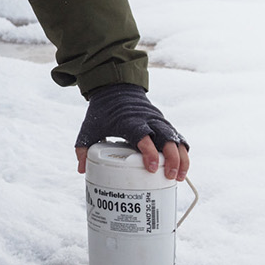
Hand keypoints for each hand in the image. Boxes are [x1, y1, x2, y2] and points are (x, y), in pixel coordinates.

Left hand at [73, 83, 189, 180]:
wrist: (116, 87)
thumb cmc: (103, 110)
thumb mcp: (89, 127)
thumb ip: (83, 147)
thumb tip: (82, 170)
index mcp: (129, 121)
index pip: (144, 137)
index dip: (150, 152)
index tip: (152, 168)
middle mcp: (148, 120)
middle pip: (167, 139)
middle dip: (173, 159)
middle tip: (170, 177)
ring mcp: (158, 121)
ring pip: (176, 139)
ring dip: (181, 158)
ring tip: (179, 177)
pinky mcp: (164, 123)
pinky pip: (178, 138)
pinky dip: (182, 152)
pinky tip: (182, 168)